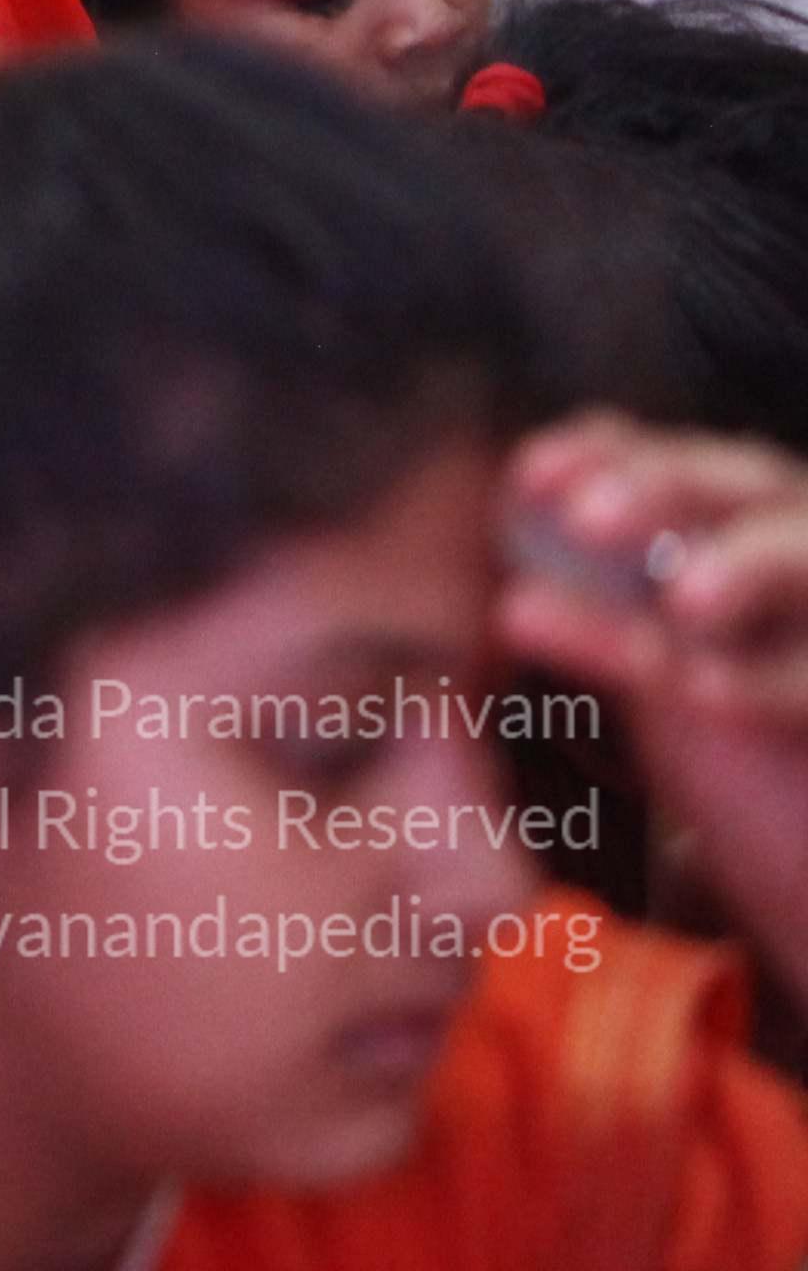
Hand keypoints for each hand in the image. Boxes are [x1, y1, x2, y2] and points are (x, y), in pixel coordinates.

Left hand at [492, 419, 807, 989]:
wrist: (800, 834)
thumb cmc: (719, 713)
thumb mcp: (648, 646)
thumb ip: (595, 600)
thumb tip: (511, 583)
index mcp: (737, 515)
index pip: (668, 456)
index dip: (604, 456)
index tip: (527, 477)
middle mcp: (797, 544)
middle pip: (744, 483)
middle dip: (664, 491)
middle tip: (587, 520)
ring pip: (802, 559)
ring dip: (746, 567)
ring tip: (685, 602)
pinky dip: (764, 680)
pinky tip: (704, 690)